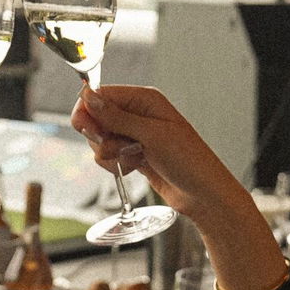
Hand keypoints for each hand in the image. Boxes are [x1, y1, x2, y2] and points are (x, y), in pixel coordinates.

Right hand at [70, 84, 247, 225]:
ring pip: (100, 140)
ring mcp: (135, 135)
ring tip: (134, 158)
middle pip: (96, 118)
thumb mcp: (152, 135)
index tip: (85, 128)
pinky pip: (109, 156)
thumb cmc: (189, 161)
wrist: (203, 194)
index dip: (88, 110)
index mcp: (144, 100)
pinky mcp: (133, 154)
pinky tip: (135, 168)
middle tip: (118, 146)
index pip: (101, 95)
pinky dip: (115, 164)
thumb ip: (117, 117)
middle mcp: (138, 114)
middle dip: (101, 137)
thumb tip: (88, 97)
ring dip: (110, 154)